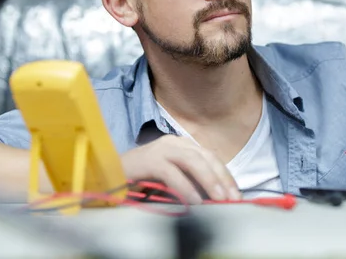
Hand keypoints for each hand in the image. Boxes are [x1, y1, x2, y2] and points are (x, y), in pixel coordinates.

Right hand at [121, 135, 240, 203]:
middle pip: (206, 157)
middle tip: (232, 198)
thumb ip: (190, 180)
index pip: (210, 157)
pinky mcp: (150, 160)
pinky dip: (186, 188)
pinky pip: (173, 173)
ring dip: (209, 181)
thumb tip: (215, 195)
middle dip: (222, 178)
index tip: (236, 193)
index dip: (225, 175)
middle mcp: (174, 142)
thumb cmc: (143, 179)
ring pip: (193, 161)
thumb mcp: (172, 177)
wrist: (109, 175)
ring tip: (219, 199)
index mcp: (182, 145)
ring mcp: (161, 149)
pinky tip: (194, 202)